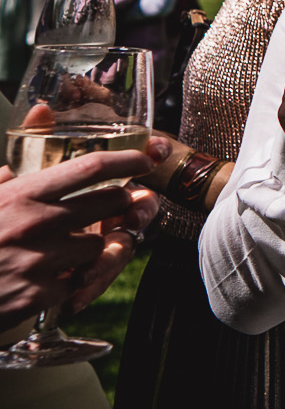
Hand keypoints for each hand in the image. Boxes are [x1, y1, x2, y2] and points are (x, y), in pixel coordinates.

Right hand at [0, 142, 165, 321]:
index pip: (92, 168)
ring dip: (91, 245)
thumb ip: (12, 161)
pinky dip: (70, 278)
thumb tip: (41, 113)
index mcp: (22, 195)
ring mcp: (42, 262)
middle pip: (111, 203)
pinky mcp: (42, 295)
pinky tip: (48, 277)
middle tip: (116, 204)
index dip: (127, 160)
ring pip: (98, 245)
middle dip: (120, 202)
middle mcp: (38, 224)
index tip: (147, 158)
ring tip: (67, 248)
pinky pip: (79, 281)